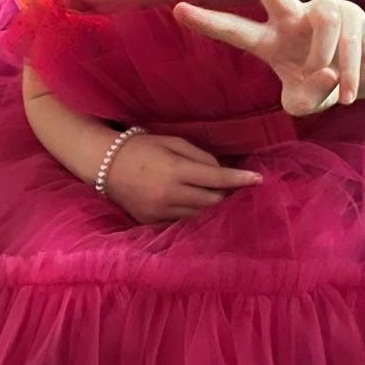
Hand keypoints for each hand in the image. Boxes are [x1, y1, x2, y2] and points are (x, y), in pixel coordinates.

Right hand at [104, 131, 261, 223]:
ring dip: (210, 204)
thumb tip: (223, 172)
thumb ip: (201, 157)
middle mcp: (169, 193)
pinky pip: (182, 220)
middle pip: (212, 200)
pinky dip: (192, 212)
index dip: (240, 180)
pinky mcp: (151, 221)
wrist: (105, 164)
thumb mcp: (173, 143)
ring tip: (212, 194)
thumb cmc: (143, 148)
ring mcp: (160, 210)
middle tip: (231, 185)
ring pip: (200, 213)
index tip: (259, 180)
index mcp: (176, 170)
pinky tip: (191, 202)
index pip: (217, 178)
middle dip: (225, 192)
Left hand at [174, 0, 364, 116]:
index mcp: (270, 40)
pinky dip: (349, 74)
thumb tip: (326, 72)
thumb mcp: (305, 104)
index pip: (235, 29)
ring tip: (329, 79)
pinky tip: (348, 93)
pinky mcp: (352, 14)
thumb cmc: (324, 87)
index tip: (178, 9)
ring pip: (323, 22)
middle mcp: (292, 19)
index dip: (208, 21)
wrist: (364, 78)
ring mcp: (323, 11)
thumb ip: (305, 98)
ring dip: (325, 55)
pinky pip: (348, 41)